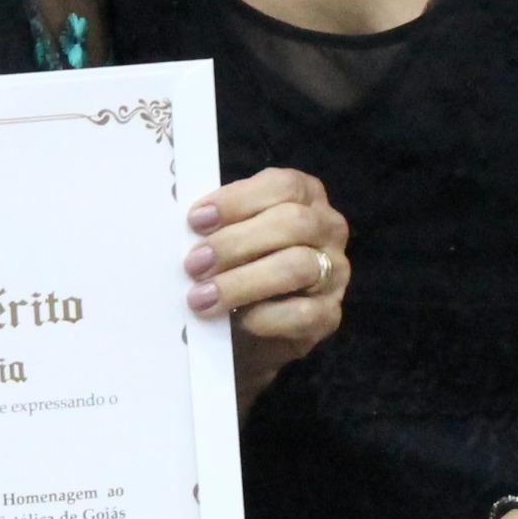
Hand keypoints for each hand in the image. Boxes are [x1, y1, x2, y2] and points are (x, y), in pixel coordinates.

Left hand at [185, 165, 347, 406]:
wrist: (246, 333)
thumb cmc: (235, 269)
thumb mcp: (226, 239)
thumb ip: (214, 224)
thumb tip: (182, 216)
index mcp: (304, 196)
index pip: (282, 185)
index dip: (238, 200)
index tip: (196, 220)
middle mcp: (328, 229)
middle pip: (292, 223)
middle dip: (236, 243)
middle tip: (194, 264)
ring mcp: (335, 273)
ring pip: (298, 266)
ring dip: (243, 282)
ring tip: (202, 297)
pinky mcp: (329, 315)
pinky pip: (302, 313)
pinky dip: (263, 317)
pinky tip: (237, 320)